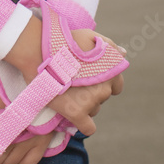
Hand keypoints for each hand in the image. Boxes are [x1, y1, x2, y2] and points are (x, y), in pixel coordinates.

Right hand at [3, 20, 125, 136]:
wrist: (39, 51)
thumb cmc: (64, 40)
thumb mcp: (90, 36)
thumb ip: (110, 46)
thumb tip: (124, 54)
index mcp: (111, 69)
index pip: (117, 86)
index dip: (104, 83)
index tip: (89, 80)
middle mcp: (105, 86)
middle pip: (103, 97)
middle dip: (93, 92)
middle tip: (76, 84)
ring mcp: (92, 101)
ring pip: (94, 109)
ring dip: (85, 104)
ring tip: (68, 92)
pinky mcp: (77, 113)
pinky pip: (88, 128)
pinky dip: (83, 124)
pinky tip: (75, 116)